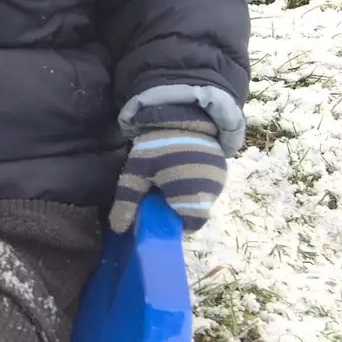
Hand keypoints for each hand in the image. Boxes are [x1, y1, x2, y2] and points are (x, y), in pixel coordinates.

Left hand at [109, 107, 225, 234]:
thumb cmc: (158, 146)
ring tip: (170, 178)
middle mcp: (212, 191)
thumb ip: (127, 201)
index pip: (189, 225)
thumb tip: (118, 229)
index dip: (174, 223)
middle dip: (178, 208)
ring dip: (188, 195)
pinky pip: (209, 185)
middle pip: (195, 212)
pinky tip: (181, 170)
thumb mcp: (136, 172)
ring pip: (202, 199)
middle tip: (160, 194)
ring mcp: (220, 179)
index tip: (159, 213)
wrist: (182, 113)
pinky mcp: (222, 167)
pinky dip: (196, 183)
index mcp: (192, 197)